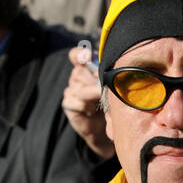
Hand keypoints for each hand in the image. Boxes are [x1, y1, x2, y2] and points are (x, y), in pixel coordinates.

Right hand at [62, 44, 113, 159]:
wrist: (106, 128)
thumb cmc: (113, 104)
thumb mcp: (114, 88)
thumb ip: (111, 77)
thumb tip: (114, 70)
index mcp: (87, 69)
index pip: (76, 55)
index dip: (80, 54)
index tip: (88, 56)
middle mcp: (76, 77)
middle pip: (79, 72)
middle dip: (93, 80)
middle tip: (104, 89)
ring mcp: (70, 90)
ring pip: (79, 87)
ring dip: (93, 94)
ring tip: (101, 101)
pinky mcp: (68, 103)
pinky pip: (77, 101)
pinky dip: (87, 107)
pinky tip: (92, 111)